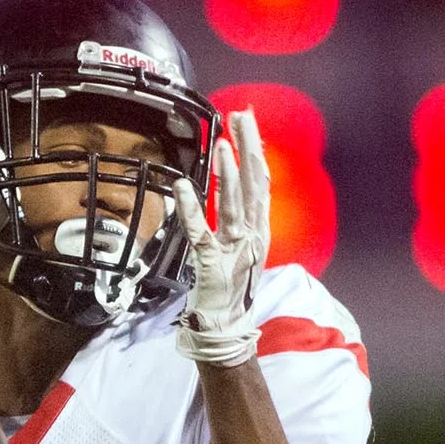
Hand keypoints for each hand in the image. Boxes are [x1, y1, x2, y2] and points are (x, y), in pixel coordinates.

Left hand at [172, 110, 268, 365]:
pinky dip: (192, 211)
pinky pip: (201, 234)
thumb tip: (233, 186)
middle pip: (254, 186)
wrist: (227, 326)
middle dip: (248, 148)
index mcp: (259, 228)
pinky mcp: (214, 265)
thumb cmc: (231, 285)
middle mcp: (252, 235)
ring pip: (233, 207)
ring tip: (222, 145)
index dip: (255, 148)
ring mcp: (235, 250)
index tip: (247, 120)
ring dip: (228, 176)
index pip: (262, 180)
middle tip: (241, 117)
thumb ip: (239, 216)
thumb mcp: (242, 245)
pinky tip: (182, 188)